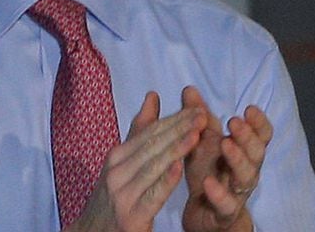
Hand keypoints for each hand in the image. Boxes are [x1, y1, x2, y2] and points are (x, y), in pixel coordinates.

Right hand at [67, 92, 206, 231]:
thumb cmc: (112, 197)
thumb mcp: (122, 163)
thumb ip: (140, 132)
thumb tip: (153, 96)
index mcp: (117, 156)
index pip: (149, 132)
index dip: (174, 119)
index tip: (197, 108)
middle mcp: (116, 171)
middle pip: (152, 145)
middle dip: (179, 129)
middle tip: (202, 115)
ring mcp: (122, 194)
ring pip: (153, 166)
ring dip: (176, 148)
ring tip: (197, 134)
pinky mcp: (130, 217)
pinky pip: (151, 195)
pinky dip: (165, 180)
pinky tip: (180, 167)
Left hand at [181, 87, 272, 231]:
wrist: (202, 214)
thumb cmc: (207, 173)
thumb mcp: (202, 143)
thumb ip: (199, 118)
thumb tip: (189, 89)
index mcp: (243, 151)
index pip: (261, 135)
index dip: (259, 122)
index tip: (249, 109)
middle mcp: (246, 170)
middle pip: (257, 152)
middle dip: (247, 136)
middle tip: (235, 122)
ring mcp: (237, 192)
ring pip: (247, 177)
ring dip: (238, 159)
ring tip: (225, 144)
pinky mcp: (224, 212)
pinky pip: (227, 203)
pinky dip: (218, 193)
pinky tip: (208, 182)